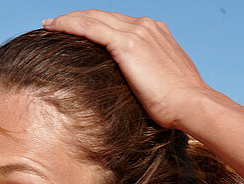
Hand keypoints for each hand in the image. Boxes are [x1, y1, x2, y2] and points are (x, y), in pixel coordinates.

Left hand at [42, 10, 210, 129]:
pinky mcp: (128, 44)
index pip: (119, 23)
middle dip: (80, 18)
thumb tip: (139, 94)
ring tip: (50, 24)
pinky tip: (53, 26)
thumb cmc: (180, 107)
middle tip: (58, 23)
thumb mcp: (164, 87)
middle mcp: (146, 26)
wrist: (192, 105)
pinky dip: (69, 24)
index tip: (81, 32)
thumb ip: (149, 80)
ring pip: (94, 17)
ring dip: (69, 18)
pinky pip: (90, 26)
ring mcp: (137, 32)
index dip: (98, 25)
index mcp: (156, 34)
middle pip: (104, 15)